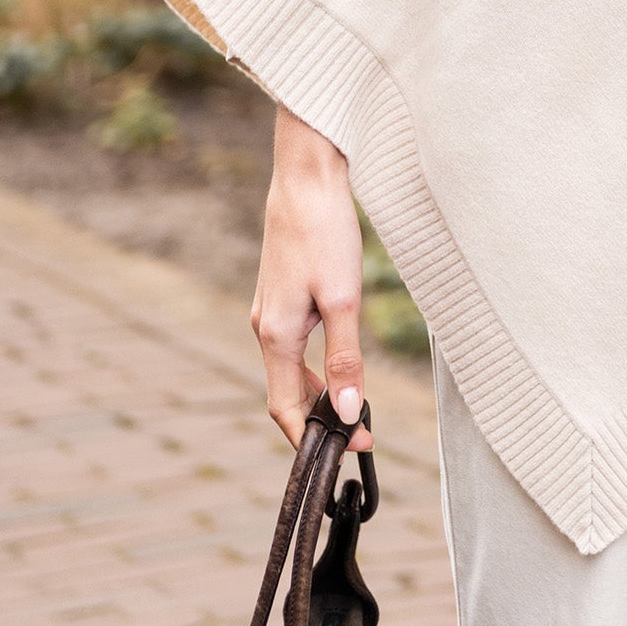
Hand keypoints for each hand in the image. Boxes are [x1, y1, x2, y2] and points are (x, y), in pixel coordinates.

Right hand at [251, 106, 374, 451]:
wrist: (307, 177)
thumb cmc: (325, 233)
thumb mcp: (343, 299)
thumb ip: (345, 358)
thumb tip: (349, 412)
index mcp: (275, 335)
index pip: (286, 408)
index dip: (315, 436)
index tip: (352, 448)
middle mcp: (265, 327)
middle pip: (286, 392)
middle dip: (319, 419)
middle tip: (361, 431)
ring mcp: (270, 308)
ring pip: (290, 368)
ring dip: (317, 392)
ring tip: (354, 405)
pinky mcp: (281, 291)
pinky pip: (293, 344)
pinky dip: (313, 364)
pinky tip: (338, 359)